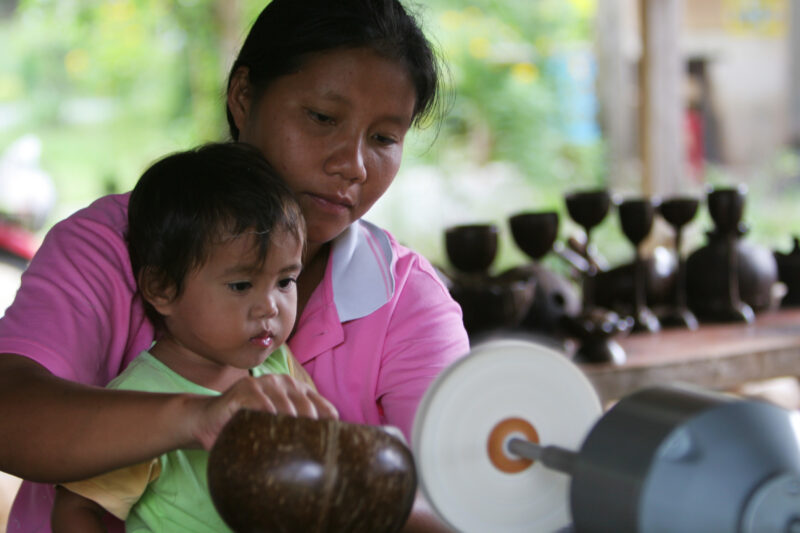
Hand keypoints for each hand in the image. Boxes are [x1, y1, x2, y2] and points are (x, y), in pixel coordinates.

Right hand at [189, 374, 337, 449]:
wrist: (208, 421)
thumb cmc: (246, 428)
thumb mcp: (275, 429)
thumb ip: (297, 434)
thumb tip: (327, 460)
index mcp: (298, 390)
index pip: (325, 409)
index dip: (328, 429)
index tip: (328, 452)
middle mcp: (285, 382)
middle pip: (309, 409)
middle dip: (309, 432)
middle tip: (307, 455)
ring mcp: (266, 382)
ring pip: (287, 407)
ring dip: (288, 428)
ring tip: (286, 448)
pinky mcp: (247, 388)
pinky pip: (263, 404)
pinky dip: (267, 419)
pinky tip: (267, 433)